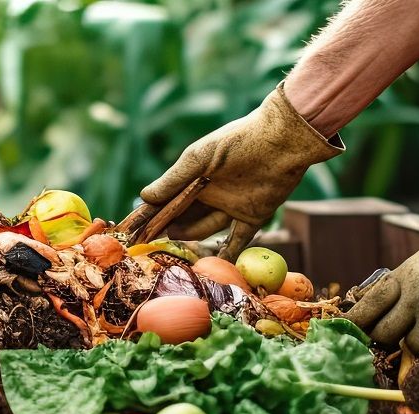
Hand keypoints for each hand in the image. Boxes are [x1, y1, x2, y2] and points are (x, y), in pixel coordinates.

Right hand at [121, 81, 342, 259]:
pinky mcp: (253, 217)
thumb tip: (143, 197)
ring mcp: (231, 206)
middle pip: (185, 216)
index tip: (135, 229)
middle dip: (168, 228)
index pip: (168, 199)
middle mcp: (211, 192)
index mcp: (195, 176)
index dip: (152, 214)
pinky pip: (237, 241)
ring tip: (173, 247)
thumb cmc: (237, 142)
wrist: (283, 141)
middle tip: (150, 244)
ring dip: (190, 238)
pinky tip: (212, 268)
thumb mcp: (199, 158)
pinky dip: (226, 254)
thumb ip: (173, 180)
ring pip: (206, 228)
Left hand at [346, 199, 418, 354]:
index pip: (367, 307)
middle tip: (399, 333)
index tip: (348, 332)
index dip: (355, 323)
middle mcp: (416, 300)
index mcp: (404, 279)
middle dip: (388, 338)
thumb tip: (381, 299)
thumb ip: (404, 282)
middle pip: (384, 335)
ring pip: (414, 347)